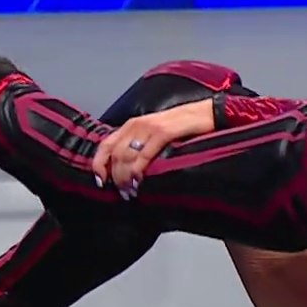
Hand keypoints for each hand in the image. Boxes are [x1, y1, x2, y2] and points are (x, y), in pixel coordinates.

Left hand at [93, 99, 215, 195]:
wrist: (208, 113)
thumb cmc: (182, 126)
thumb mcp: (154, 133)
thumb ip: (139, 145)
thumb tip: (126, 169)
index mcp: (131, 125)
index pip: (105, 145)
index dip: (99, 164)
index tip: (101, 182)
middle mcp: (136, 124)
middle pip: (114, 154)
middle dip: (115, 177)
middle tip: (122, 192)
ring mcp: (149, 127)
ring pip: (126, 156)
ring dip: (125, 177)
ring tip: (130, 191)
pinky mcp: (164, 132)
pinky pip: (144, 155)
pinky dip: (138, 171)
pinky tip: (139, 182)